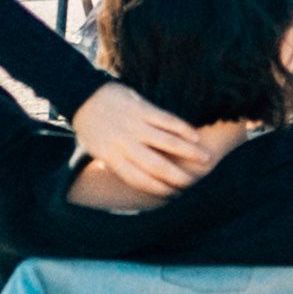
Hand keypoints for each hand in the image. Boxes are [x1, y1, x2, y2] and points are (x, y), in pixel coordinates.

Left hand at [68, 82, 219, 201]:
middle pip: (156, 165)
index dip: (157, 189)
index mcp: (111, 157)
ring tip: (207, 158)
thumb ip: (116, 162)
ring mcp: (134, 125)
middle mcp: (124, 143)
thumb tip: (136, 178)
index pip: (138, 179)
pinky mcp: (142, 109)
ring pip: (167, 142)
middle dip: (177, 176)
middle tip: (193, 183)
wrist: (84, 98)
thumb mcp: (97, 151)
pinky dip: (184, 129)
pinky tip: (197, 136)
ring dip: (189, 152)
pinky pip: (167, 120)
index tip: (173, 195)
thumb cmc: (91, 128)